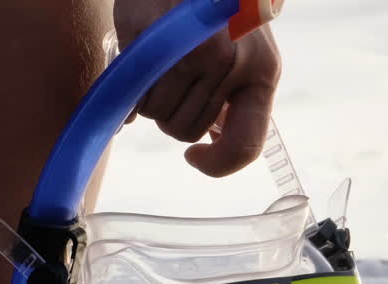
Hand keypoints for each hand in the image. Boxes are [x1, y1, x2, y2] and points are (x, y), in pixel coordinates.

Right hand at [114, 0, 281, 176]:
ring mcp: (187, 48)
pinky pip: (129, 89)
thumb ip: (236, 96)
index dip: (217, 164)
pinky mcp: (148, 35)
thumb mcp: (247, 51)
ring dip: (150, 101)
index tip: (195, 157)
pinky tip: (137, 73)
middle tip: (174, 90)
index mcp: (260, 71)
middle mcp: (227, 62)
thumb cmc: (220, 12)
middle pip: (186, 130)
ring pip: (156, 114)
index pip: (245, 144)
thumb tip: (212, 142)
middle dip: (174, 117)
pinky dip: (127, 91)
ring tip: (159, 69)